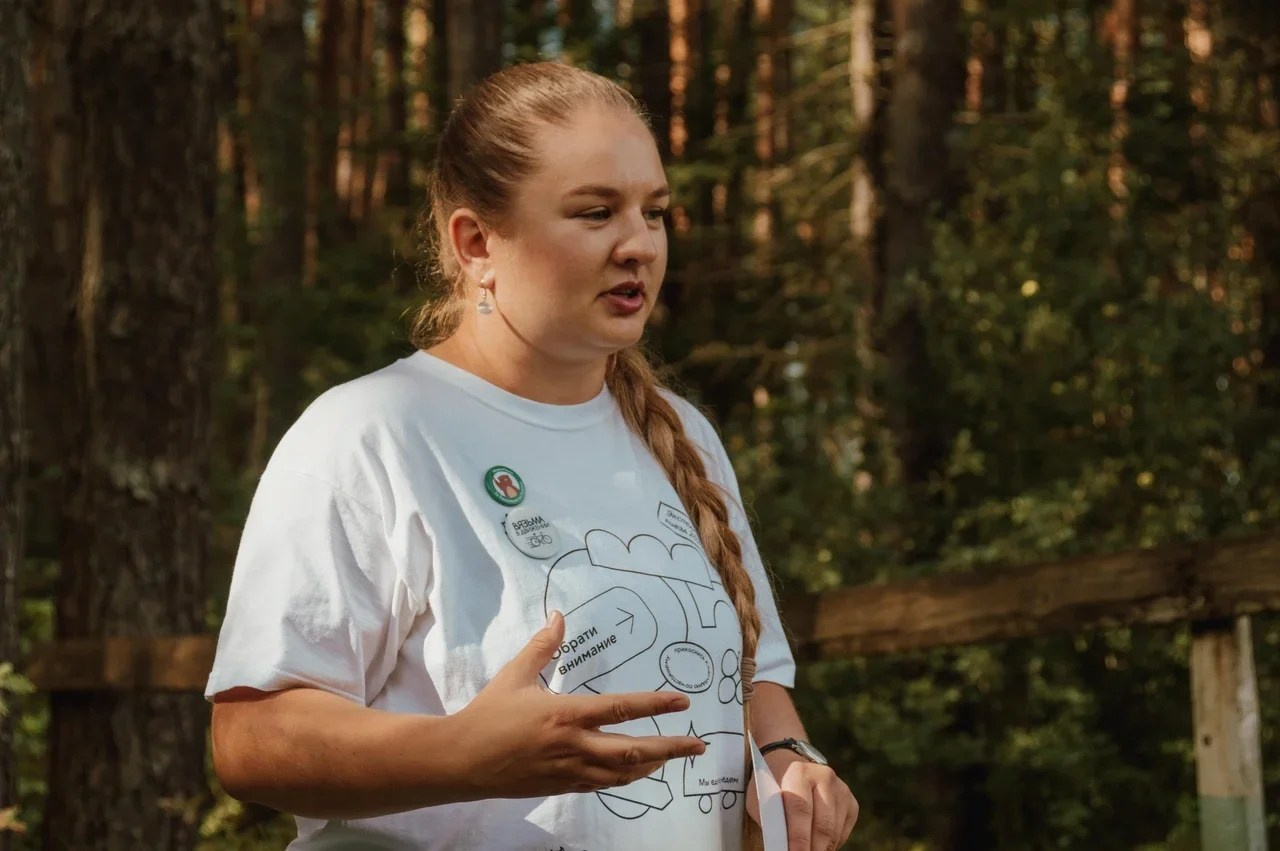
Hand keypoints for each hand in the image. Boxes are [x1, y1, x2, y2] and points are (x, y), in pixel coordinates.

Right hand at [454, 610, 705, 798]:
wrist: (462, 760)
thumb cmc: (488, 714)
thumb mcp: (515, 675)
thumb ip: (542, 646)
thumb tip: (559, 616)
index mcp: (566, 714)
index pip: (621, 708)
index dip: (655, 705)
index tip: (681, 701)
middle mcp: (574, 745)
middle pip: (633, 750)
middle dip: (670, 748)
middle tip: (698, 744)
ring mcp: (570, 770)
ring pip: (622, 773)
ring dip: (652, 765)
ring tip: (673, 757)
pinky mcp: (562, 786)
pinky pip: (602, 785)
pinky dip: (624, 778)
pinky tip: (635, 771)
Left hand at [748, 751, 858, 850]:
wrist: (788, 764)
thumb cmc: (772, 786)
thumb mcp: (762, 799)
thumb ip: (774, 822)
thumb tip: (782, 847)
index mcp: (799, 772)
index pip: (801, 810)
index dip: (798, 838)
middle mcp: (824, 777)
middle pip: (822, 824)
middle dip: (812, 849)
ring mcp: (841, 789)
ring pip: (833, 832)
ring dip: (821, 848)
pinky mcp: (851, 801)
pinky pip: (842, 832)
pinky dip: (830, 843)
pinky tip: (816, 843)